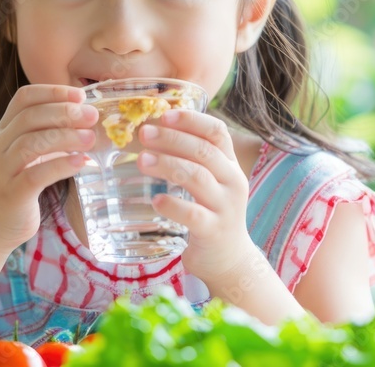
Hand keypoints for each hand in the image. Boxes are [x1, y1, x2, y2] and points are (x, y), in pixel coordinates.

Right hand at [0, 84, 97, 253]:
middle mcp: (0, 146)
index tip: (81, 95)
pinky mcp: (12, 194)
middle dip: (64, 112)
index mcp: (4, 131)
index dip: (53, 92)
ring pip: (31, 143)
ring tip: (91, 139)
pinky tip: (81, 163)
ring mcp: (3, 170)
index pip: (24, 99)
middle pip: (30, 117)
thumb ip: (46, 136)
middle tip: (92, 116)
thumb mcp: (26, 156)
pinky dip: (60, 166)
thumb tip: (86, 120)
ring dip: (65, 137)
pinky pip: (36, 175)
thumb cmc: (16, 186)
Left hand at [135, 110, 255, 282]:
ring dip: (167, 165)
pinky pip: (193, 215)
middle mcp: (233, 182)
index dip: (192, 120)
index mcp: (230, 165)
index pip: (217, 132)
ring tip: (141, 161)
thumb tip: (150, 131)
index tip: (164, 114)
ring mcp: (226, 207)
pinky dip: (173, 205)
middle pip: (205, 151)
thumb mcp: (208, 181)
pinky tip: (155, 200)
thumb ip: (189, 158)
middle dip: (172, 138)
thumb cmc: (209, 212)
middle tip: (143, 133)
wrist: (228, 259)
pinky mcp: (214, 231)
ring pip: (198, 177)